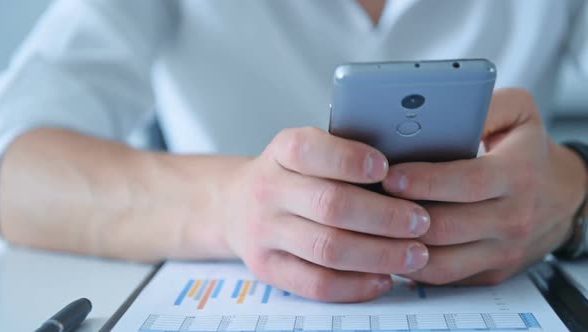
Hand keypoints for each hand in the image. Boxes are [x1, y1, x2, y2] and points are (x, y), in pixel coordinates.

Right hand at [222, 127, 430, 301]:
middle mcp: (267, 190)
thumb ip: (344, 156)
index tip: (386, 169)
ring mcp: (263, 233)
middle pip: (330, 205)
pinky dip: (355, 286)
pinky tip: (383, 279)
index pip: (309, 151)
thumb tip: (407, 172)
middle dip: (384, 216)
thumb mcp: (307, 152)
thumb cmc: (291, 176)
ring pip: (327, 249)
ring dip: (380, 254)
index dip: (350, 160)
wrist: (236, 206)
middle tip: (420, 221)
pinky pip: (315, 284)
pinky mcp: (267, 268)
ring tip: (415, 253)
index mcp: (281, 152)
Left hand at [382, 89, 587, 284]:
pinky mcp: (491, 272)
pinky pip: (444, 277)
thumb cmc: (530, 151)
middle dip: (400, 215)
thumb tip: (438, 109)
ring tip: (371, 225)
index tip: (389, 176)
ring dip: (399, 245)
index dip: (424, 181)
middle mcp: (512, 218)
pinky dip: (412, 265)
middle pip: (446, 226)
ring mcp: (501, 251)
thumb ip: (484, 105)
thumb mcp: (519, 114)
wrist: (563, 197)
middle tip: (367, 201)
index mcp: (517, 175)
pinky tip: (389, 245)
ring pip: (440, 260)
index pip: (466, 182)